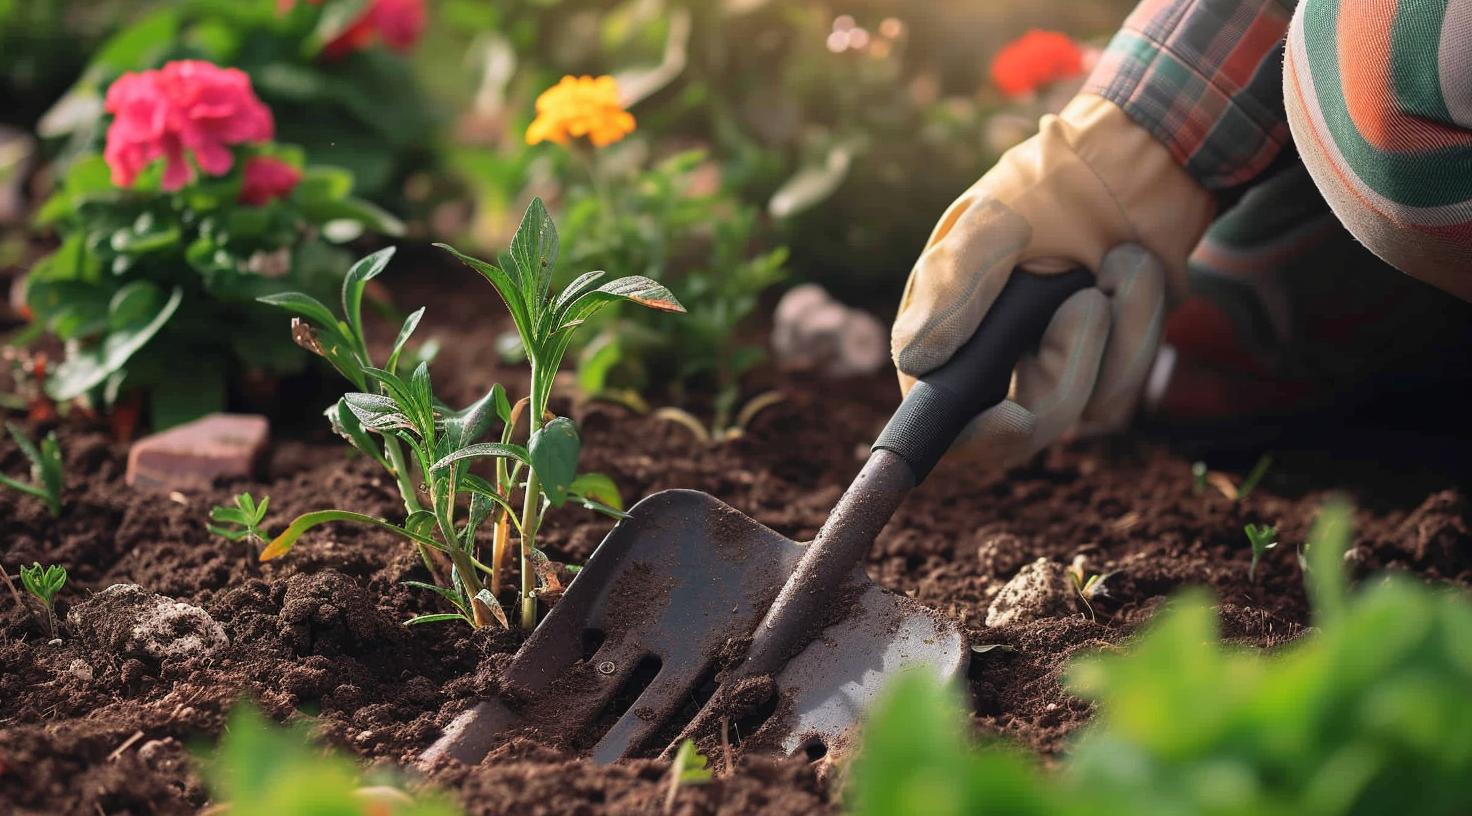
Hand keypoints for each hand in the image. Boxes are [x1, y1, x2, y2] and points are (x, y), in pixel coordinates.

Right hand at [891, 96, 1215, 468]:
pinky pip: (1129, 381)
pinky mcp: (1108, 368)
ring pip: (1088, 405)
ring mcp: (1055, 372)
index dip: (973, 434)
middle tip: (1086, 301)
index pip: (944, 418)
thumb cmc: (1045, 189)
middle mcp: (996, 367)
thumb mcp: (991, 226)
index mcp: (947, 336)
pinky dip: (1140, 320)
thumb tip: (914, 360)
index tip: (1009, 416)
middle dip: (1069, 367)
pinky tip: (1132, 270)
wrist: (1131, 165)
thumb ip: (952, 289)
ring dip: (1117, 328)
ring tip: (1119, 260)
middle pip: (1027, 428)